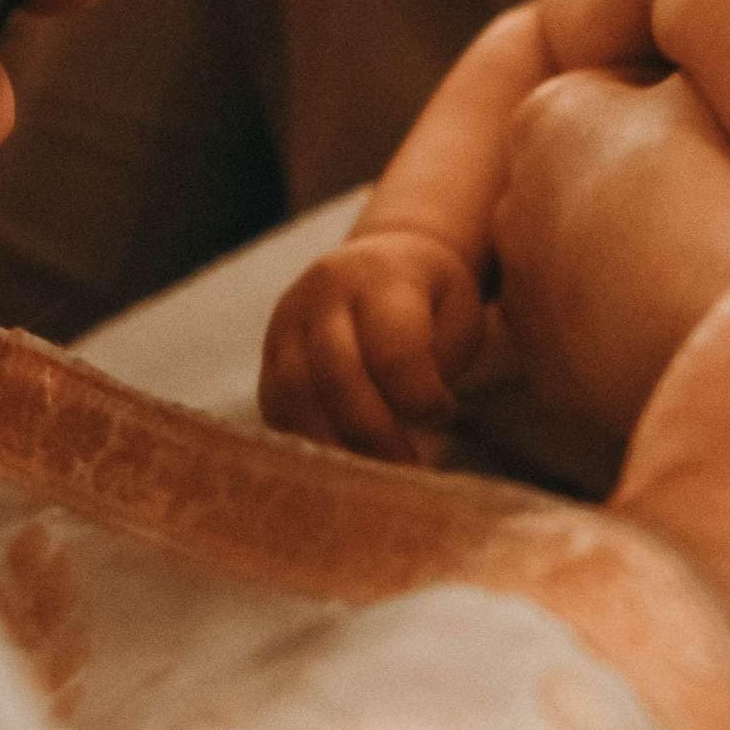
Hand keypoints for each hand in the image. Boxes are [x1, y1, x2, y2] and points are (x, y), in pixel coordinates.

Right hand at [259, 229, 486, 462]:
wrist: (383, 261)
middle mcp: (324, 293)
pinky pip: (276, 405)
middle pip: (338, 376)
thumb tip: (411, 421)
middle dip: (376, 433)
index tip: (445, 411)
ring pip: (296, 394)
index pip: (394, 351)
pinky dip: (308, 439)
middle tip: (408, 465)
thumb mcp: (459, 316)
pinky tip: (346, 456)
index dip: (421, 397)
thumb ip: (438, 362)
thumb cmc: (433, 300)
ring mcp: (288, 321)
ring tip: (375, 469)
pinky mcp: (270, 352)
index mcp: (381, 277)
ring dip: (337, 443)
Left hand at [492, 67, 729, 467]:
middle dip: (634, 189)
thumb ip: (680, 72)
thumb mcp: (704, 90)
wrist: (701, 317)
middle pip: (585, 181)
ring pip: (579, 262)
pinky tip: (677, 324)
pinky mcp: (546, 366)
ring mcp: (522, 289)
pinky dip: (623, 329)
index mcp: (549, 115)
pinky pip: (586, 336)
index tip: (722, 140)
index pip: (614, 98)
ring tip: (696, 269)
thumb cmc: (711, 189)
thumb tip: (678, 74)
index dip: (676, 116)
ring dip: (623, 261)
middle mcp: (511, 199)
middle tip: (710, 205)